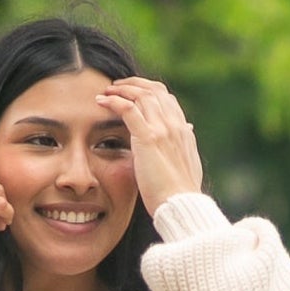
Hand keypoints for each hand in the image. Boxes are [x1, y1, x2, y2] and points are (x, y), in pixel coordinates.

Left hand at [93, 77, 202, 218]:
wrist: (180, 206)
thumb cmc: (179, 194)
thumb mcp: (186, 163)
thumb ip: (183, 144)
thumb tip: (188, 130)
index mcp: (183, 130)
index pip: (166, 98)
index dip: (148, 91)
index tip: (133, 93)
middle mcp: (174, 125)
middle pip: (154, 90)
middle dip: (133, 84)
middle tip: (115, 87)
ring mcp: (163, 129)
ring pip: (141, 95)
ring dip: (121, 89)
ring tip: (106, 92)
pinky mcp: (148, 138)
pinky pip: (128, 109)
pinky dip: (114, 101)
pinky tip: (101, 101)